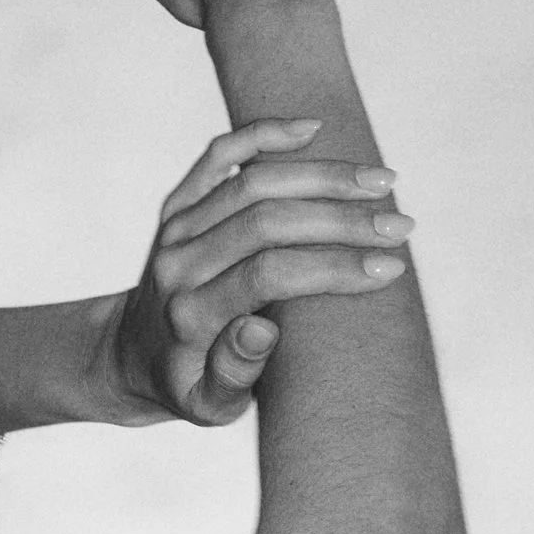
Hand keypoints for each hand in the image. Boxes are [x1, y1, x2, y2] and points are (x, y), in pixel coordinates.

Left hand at [108, 120, 412, 425]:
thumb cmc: (186, 385)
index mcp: (190, 315)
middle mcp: (178, 264)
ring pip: (251, 182)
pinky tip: (314, 127)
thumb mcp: (206, 407)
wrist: (132, 355)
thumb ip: (231, 377)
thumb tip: (261, 329)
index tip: (391, 267)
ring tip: (384, 181)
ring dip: (323, 175)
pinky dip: (263, 134)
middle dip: (342, 220)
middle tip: (402, 225)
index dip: (333, 267)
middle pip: (265, 221)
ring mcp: (176, 228)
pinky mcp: (178, 204)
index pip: (269, 276)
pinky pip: (218, 155)